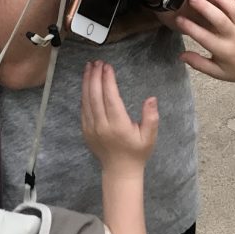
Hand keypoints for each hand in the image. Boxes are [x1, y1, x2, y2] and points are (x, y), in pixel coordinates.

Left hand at [81, 61, 157, 177]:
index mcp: (118, 126)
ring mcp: (91, 128)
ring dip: (87, 82)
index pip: (110, 98)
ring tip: (89, 67)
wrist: (120, 171)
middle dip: (95, 76)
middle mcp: (102, 126)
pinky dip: (84, 93)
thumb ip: (151, 117)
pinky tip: (86, 82)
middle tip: (97, 62)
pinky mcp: (85, 130)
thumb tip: (151, 98)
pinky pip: (83, 108)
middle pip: (95, 96)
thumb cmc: (137, 152)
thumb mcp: (150, 137)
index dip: (108, 81)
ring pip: (86, 100)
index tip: (107, 66)